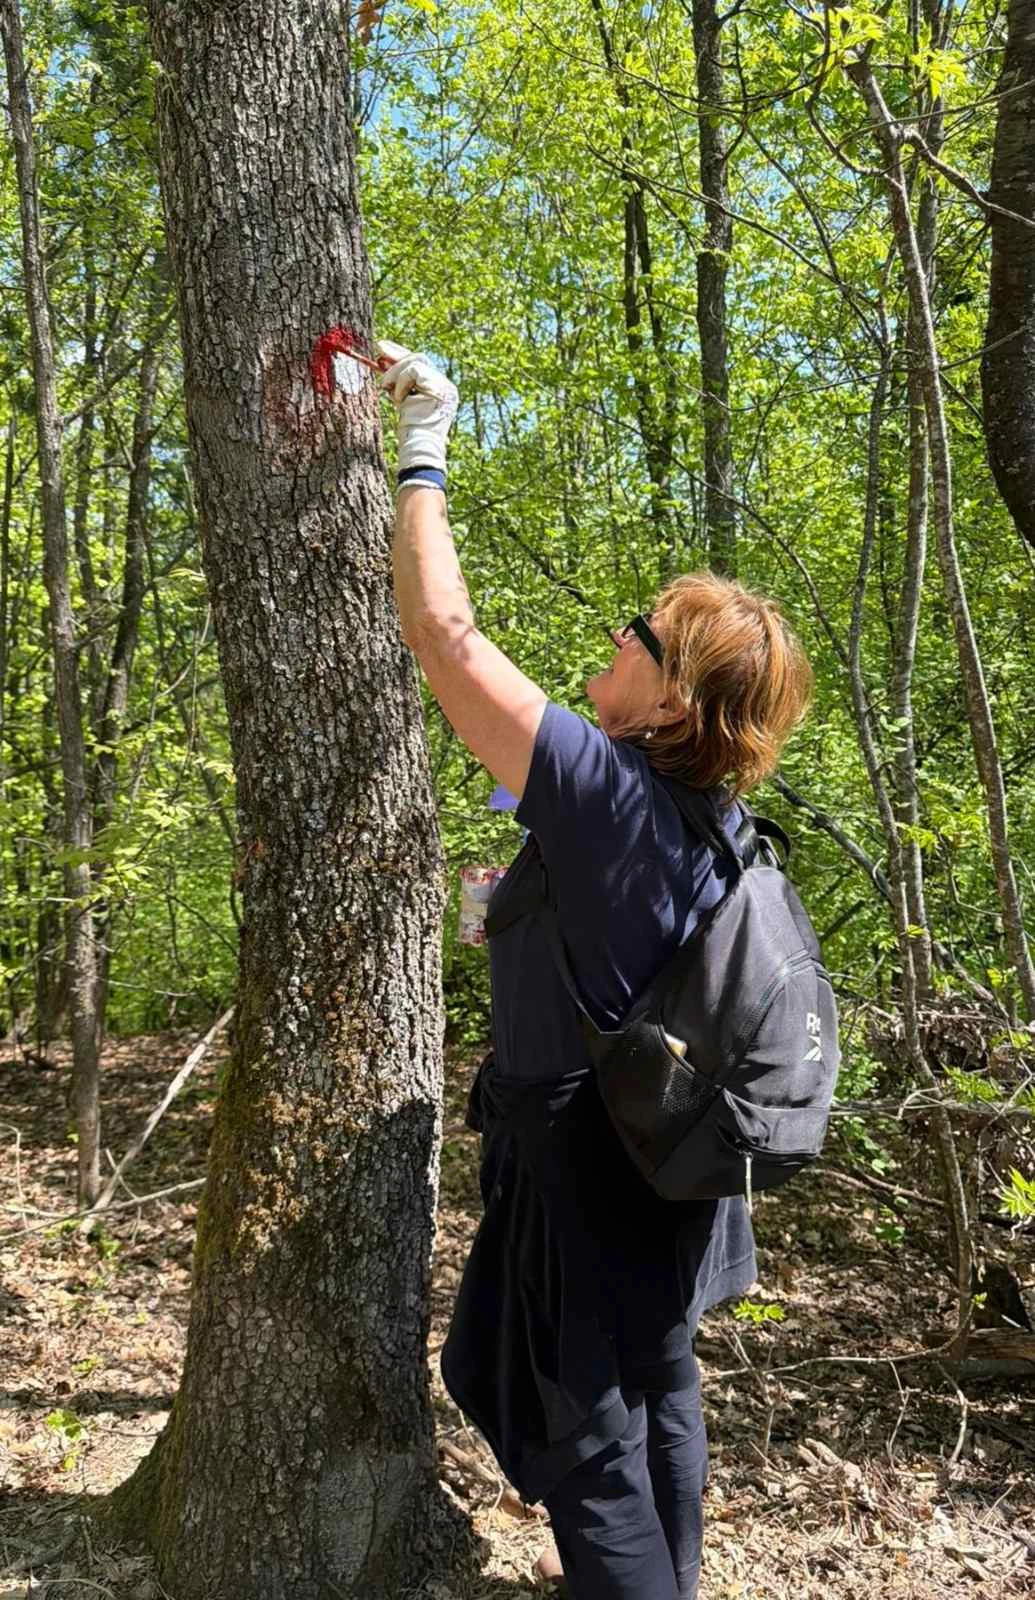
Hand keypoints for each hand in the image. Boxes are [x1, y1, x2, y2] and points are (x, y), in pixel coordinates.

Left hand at [376, 339, 458, 473]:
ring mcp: (445, 387)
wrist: (417, 448)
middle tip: (378, 356)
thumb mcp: (401, 400)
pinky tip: (400, 400)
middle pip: (419, 358)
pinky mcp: (440, 389)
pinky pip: (414, 371)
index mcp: (439, 389)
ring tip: (388, 392)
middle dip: (396, 358)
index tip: (382, 347)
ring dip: (395, 375)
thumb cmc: (409, 432)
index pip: (420, 364)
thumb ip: (397, 381)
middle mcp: (446, 386)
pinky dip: (401, 383)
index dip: (400, 354)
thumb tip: (382, 358)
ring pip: (415, 363)